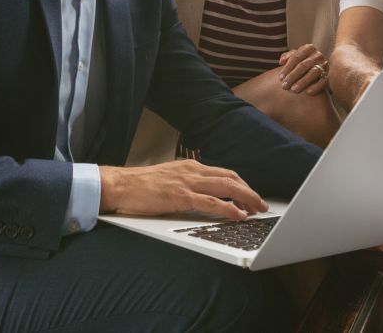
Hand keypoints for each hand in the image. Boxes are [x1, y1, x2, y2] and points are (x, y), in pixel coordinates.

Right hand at [99, 161, 267, 220]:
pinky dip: (228, 208)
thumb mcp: (170, 180)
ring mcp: (187, 182)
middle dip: (250, 192)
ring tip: (257, 210)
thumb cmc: (141, 186)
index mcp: (190, 167)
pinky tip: (238, 215)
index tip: (252, 195)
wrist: (119, 185)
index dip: (242, 185)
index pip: (224, 173)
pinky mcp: (180, 196)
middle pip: (231, 178)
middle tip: (262, 204)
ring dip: (246, 198)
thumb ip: (188, 185)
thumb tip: (205, 197)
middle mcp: (192, 171)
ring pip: (226, 187)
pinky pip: (210, 202)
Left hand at [278, 44, 329, 94]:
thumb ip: (288, 57)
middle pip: (303, 65)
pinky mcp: (330, 75)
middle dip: (292, 76)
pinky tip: (308, 92)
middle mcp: (318, 55)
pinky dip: (316, 86)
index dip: (287, 68)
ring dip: (303, 82)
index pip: (296, 57)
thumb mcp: (297, 57)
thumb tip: (281, 62)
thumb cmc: (304, 64)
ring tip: (293, 90)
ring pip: (314, 72)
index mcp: (308, 48)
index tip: (280, 78)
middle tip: (284, 86)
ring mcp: (325, 64)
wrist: (322, 70)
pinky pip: (324, 81)